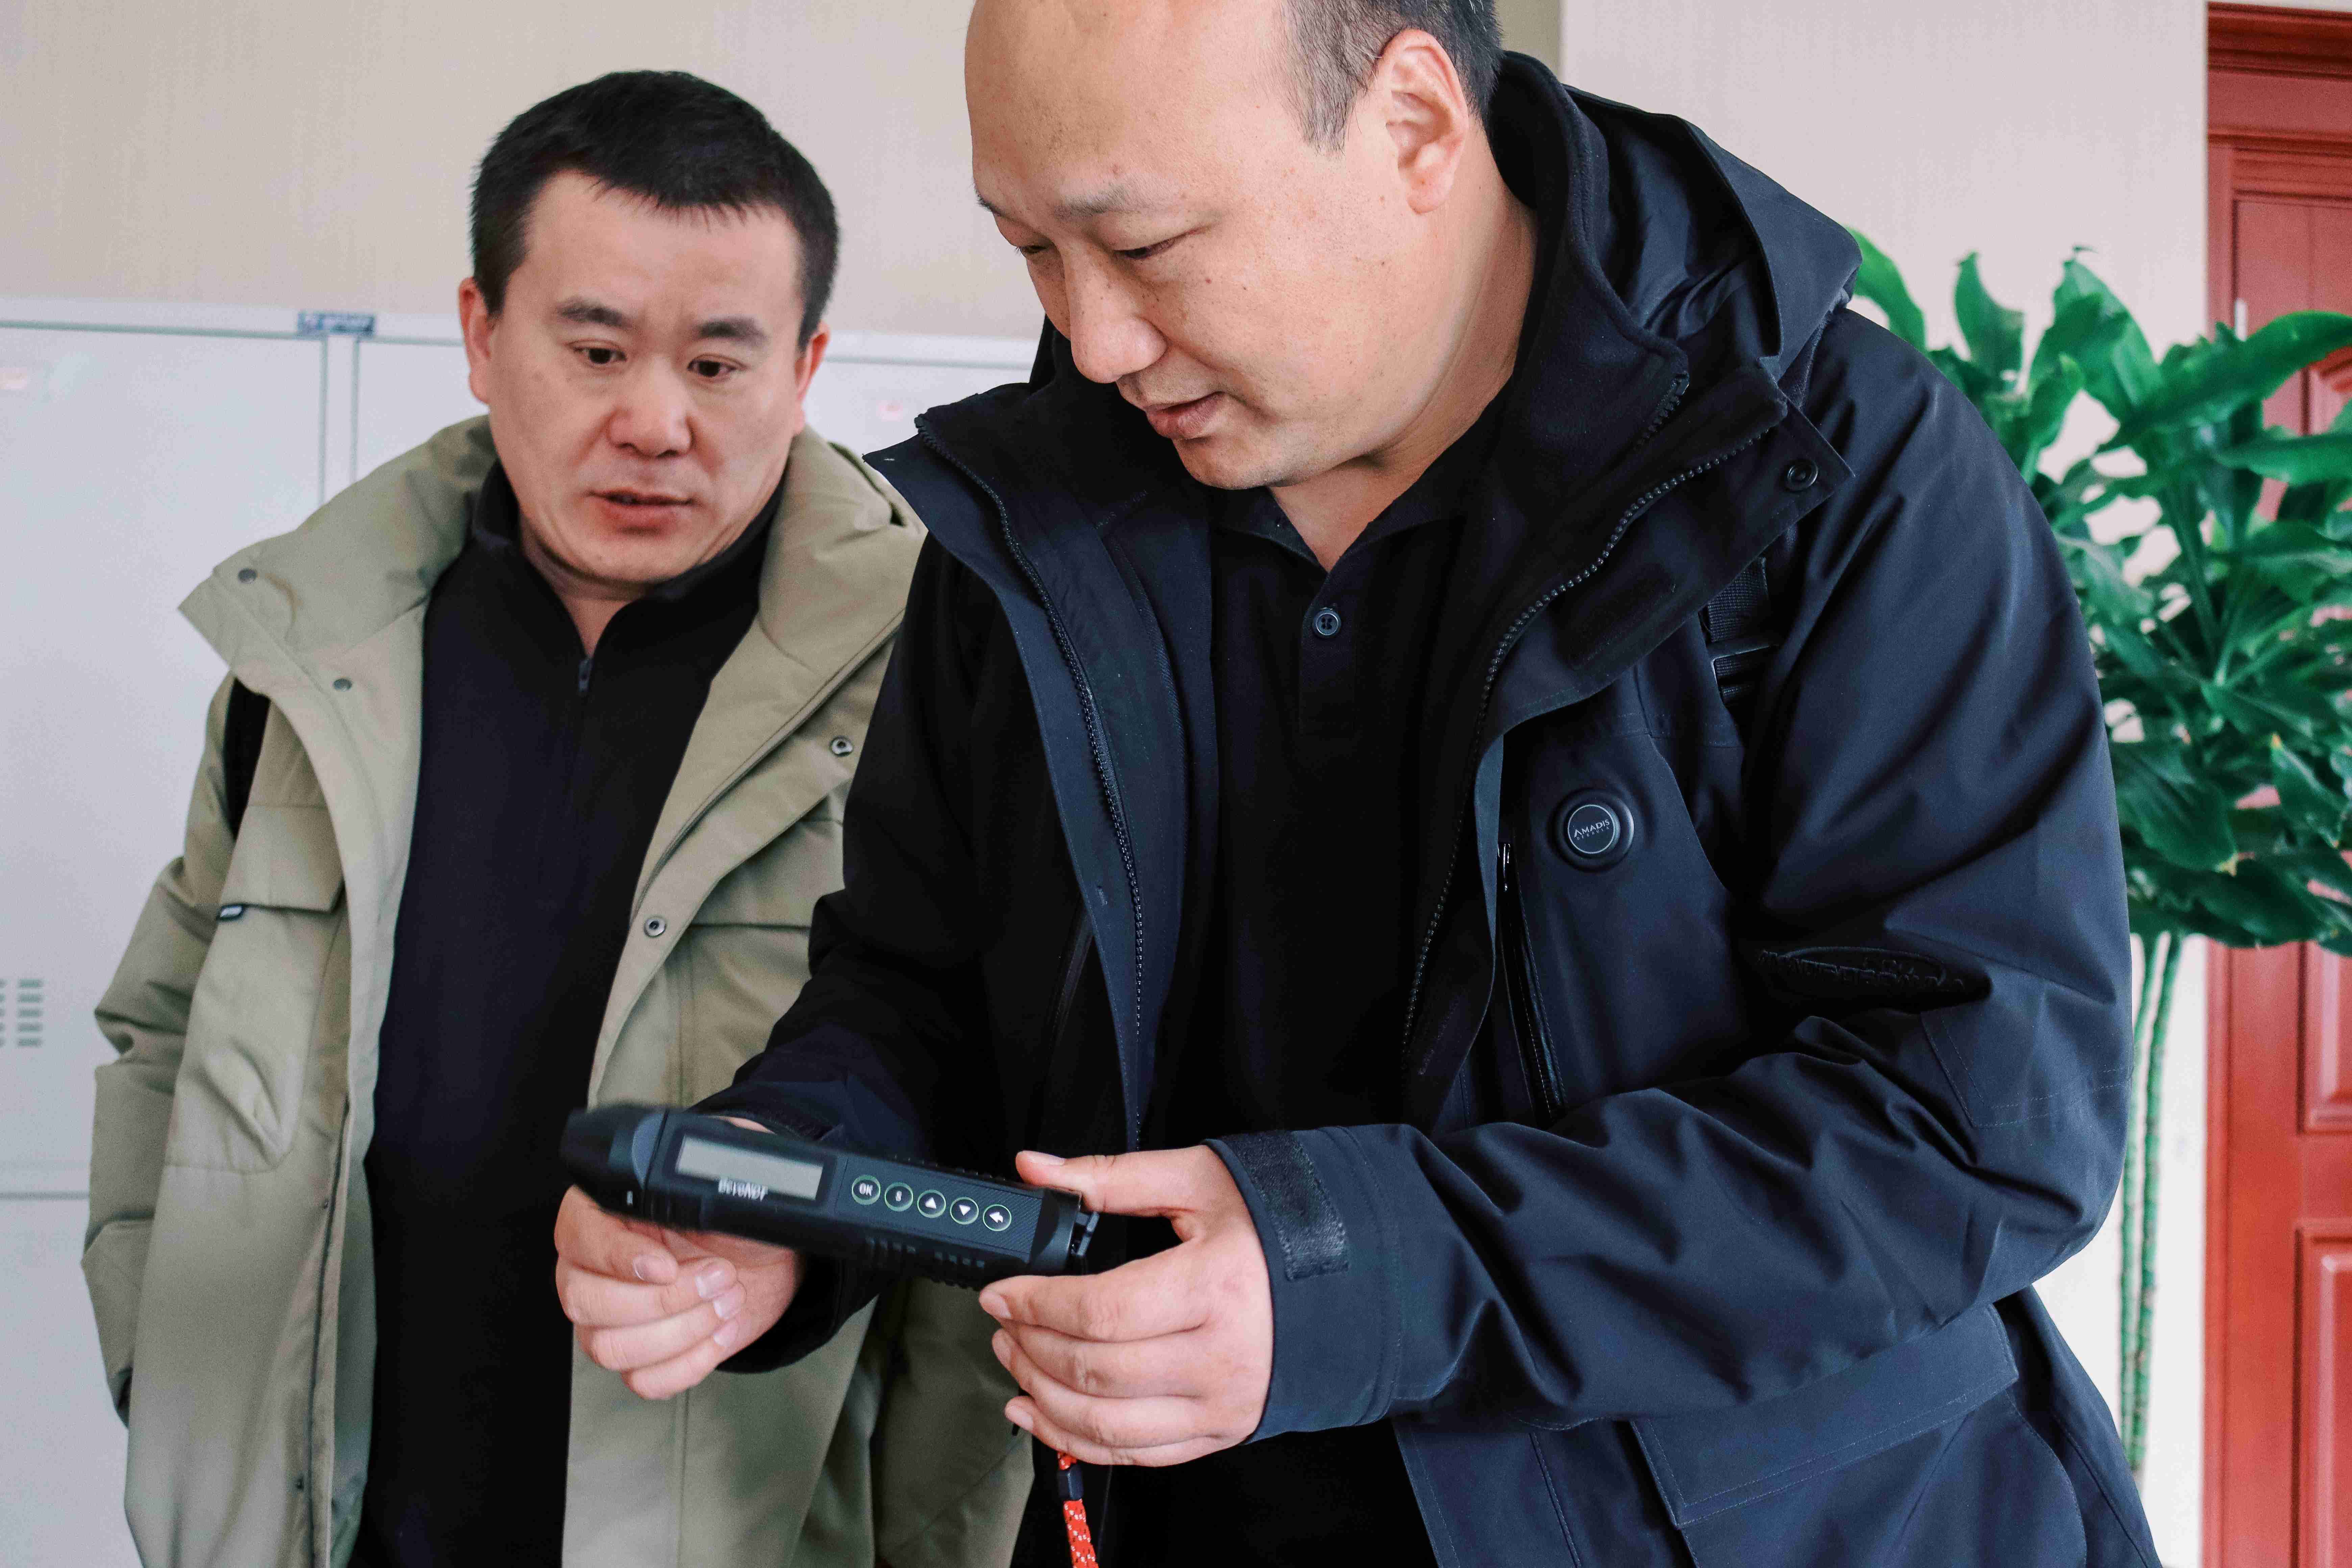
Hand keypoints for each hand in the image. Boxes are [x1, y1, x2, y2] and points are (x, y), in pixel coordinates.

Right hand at [551, 1122, 803, 1398]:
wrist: (770, 1254)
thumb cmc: (740, 1212)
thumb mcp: (726, 1181)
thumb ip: (700, 1180)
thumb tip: (693, 1184)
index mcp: (603, 1213)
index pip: (577, 1238)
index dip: (617, 1256)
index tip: (666, 1264)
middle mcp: (594, 1267)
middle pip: (584, 1301)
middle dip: (662, 1298)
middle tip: (719, 1275)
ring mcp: (611, 1318)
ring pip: (610, 1347)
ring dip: (680, 1332)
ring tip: (728, 1300)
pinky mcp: (643, 1355)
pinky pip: (642, 1380)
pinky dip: (689, 1363)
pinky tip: (721, 1332)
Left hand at [979, 1146, 1271, 1465]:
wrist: (1359, 1278)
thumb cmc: (1284, 1226)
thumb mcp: (1201, 1180)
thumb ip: (1113, 1176)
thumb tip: (1038, 1169)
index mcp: (1216, 1286)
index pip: (1100, 1312)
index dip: (1036, 1305)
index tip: (1002, 1292)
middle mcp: (1220, 1356)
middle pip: (1095, 1371)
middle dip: (1031, 1347)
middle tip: (1003, 1322)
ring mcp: (1222, 1402)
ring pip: (1106, 1424)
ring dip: (1043, 1396)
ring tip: (1016, 1360)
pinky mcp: (1222, 1430)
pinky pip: (1136, 1453)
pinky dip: (1076, 1440)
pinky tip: (1042, 1413)